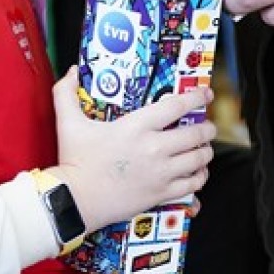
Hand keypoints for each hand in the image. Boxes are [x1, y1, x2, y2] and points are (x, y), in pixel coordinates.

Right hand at [51, 67, 216, 231]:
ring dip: (205, 152)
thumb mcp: (68, 123)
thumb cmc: (74, 162)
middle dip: (207, 129)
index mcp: (136, 126)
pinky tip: (196, 172)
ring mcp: (159, 172)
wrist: (74, 201)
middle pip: (196, 134)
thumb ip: (66, 92)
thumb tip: (72, 71)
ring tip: (203, 149)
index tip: (205, 94)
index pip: (177, 106)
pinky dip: (199, 177)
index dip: (197, 97)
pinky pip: (192, 184)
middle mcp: (153, 148)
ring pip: (199, 159)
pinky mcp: (160, 194)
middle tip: (207, 127)